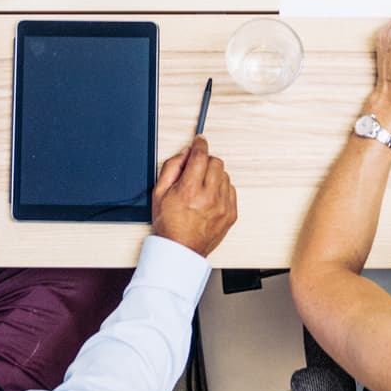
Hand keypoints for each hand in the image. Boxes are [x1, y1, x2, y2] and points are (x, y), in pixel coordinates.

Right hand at [149, 136, 237, 256]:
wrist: (181, 250)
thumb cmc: (169, 225)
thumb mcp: (159, 193)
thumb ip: (171, 168)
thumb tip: (184, 153)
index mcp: (189, 190)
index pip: (200, 156)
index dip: (200, 144)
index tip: (199, 140)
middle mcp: (208, 197)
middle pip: (216, 162)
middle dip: (205, 161)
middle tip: (196, 169)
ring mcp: (222, 206)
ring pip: (225, 175)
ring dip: (214, 175)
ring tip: (201, 187)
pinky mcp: (231, 214)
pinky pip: (231, 190)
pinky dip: (221, 189)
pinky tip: (210, 197)